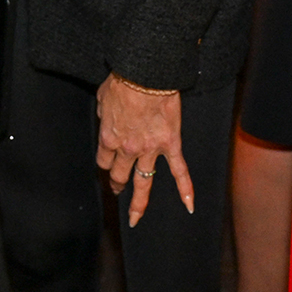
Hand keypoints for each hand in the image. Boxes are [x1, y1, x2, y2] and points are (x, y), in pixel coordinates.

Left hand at [95, 75, 193, 227]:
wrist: (146, 75)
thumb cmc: (123, 81)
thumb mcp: (103, 97)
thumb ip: (104, 113)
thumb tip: (106, 117)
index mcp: (109, 137)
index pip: (103, 159)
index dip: (105, 162)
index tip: (106, 163)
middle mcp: (128, 149)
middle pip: (119, 174)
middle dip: (116, 183)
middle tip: (116, 189)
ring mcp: (150, 150)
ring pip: (144, 183)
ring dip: (139, 201)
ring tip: (135, 217)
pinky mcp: (170, 144)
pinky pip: (179, 170)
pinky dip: (185, 188)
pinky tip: (189, 205)